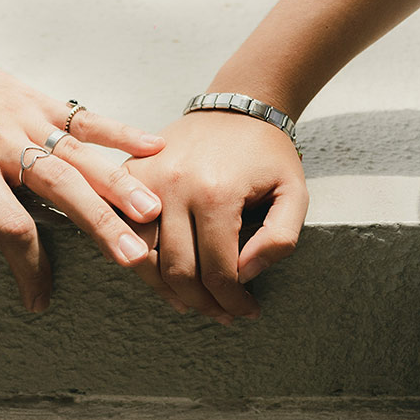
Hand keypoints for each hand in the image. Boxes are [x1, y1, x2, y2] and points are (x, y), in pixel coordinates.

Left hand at [0, 39, 165, 311]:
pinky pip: (86, 117)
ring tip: (153, 212)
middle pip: (60, 191)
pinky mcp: (41, 102)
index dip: (28, 266)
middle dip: (100, 225)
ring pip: (81, 156)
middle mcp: (5, 147)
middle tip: (135, 258)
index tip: (40, 301)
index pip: (8, 225)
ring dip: (119, 184)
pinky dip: (121, 131)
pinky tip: (156, 148)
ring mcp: (28, 122)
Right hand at [125, 110, 307, 322]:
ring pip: (143, 258)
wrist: (236, 105)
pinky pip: (125, 230)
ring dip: (168, 291)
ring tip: (194, 303)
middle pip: (178, 271)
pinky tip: (165, 277)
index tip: (247, 312)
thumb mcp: (294, 193)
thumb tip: (245, 275)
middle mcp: (174, 187)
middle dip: (203, 303)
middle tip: (223, 314)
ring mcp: (146, 180)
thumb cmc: (268, 153)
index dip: (233, 301)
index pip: (218, 271)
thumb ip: (279, 239)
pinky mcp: (130, 175)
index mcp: (216, 193)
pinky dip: (142, 261)